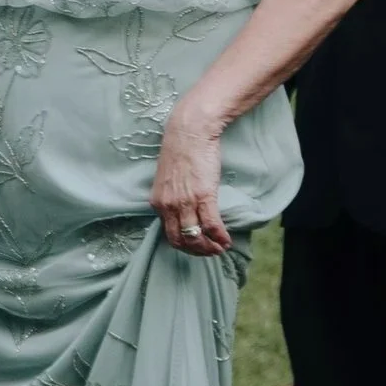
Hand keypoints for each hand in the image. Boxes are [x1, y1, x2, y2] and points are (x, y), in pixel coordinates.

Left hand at [152, 107, 231, 256]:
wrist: (190, 133)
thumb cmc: (181, 152)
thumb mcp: (168, 179)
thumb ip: (172, 196)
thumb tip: (183, 209)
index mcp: (158, 202)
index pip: (168, 233)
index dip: (184, 245)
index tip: (196, 247)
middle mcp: (168, 206)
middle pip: (180, 240)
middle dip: (196, 251)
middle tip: (210, 253)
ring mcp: (185, 202)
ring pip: (195, 236)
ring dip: (209, 248)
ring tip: (220, 249)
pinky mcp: (203, 196)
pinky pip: (211, 225)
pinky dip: (220, 237)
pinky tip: (227, 241)